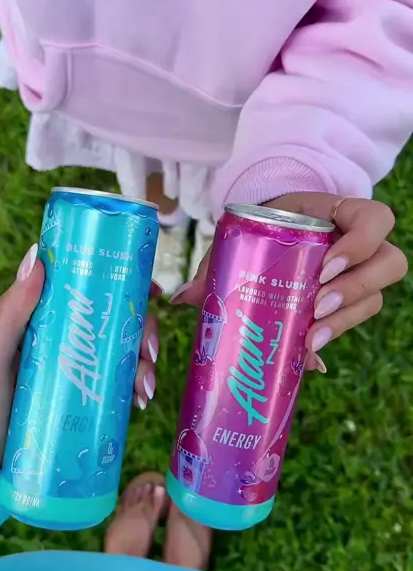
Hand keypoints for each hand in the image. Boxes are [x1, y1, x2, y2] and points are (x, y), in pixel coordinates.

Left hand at [0, 246, 159, 468]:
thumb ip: (10, 312)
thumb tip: (36, 257)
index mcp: (41, 319)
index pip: (87, 289)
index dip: (122, 283)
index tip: (150, 289)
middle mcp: (63, 340)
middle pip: (115, 322)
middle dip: (141, 332)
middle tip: (148, 352)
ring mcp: (77, 370)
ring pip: (122, 354)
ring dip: (143, 364)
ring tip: (144, 388)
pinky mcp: (85, 401)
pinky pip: (119, 387)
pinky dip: (136, 390)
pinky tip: (139, 402)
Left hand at [171, 193, 406, 370]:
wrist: (268, 229)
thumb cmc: (259, 226)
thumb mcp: (241, 232)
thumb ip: (215, 262)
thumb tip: (182, 298)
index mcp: (338, 214)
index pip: (375, 219)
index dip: (361, 243)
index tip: (324, 267)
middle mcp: (359, 243)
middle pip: (388, 264)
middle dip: (355, 290)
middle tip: (316, 308)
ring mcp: (359, 273)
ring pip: (376, 298)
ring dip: (347, 320)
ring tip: (310, 338)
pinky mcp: (349, 300)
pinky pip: (355, 320)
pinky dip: (333, 337)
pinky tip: (309, 356)